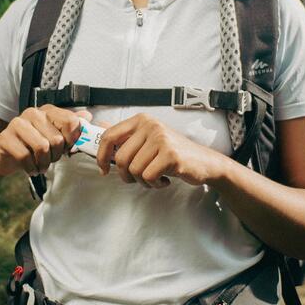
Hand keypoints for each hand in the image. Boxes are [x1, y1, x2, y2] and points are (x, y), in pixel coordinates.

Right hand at [0, 105, 91, 177]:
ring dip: (44, 163)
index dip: (72, 140)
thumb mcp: (55, 136)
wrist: (7, 157)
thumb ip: (72, 126)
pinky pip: (24, 157)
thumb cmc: (33, 146)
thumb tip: (88, 116)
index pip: (71, 121)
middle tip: (49, 158)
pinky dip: (31, 168)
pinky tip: (30, 168)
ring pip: (42, 147)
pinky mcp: (5, 138)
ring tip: (40, 164)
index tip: (66, 148)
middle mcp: (32, 113)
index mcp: (48, 111)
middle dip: (56, 155)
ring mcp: (17, 124)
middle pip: (57, 139)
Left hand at [94, 113, 223, 188]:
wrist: (204, 162)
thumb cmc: (173, 153)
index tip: (103, 169)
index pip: (109, 136)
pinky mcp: (170, 155)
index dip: (101, 156)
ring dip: (142, 181)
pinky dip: (154, 184)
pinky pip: (148, 176)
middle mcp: (151, 125)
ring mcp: (161, 139)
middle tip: (138, 178)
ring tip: (155, 178)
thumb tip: (99, 126)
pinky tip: (164, 180)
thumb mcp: (148, 140)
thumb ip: (125, 135)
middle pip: (120, 158)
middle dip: (126, 175)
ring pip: (134, 169)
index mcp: (141, 120)